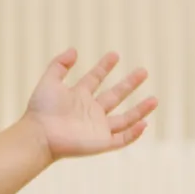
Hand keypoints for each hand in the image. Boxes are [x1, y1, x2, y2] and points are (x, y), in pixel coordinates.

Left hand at [24, 49, 156, 159]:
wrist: (39, 135)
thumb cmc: (41, 110)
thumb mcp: (49, 81)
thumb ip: (59, 64)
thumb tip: (74, 50)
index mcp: (78, 97)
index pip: (95, 79)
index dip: (104, 67)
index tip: (114, 55)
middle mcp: (90, 112)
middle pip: (115, 96)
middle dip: (129, 84)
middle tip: (143, 71)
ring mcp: (97, 128)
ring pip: (124, 119)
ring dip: (140, 110)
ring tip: (155, 99)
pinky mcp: (101, 143)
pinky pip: (121, 139)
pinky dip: (134, 133)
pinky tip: (144, 123)